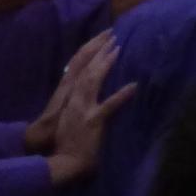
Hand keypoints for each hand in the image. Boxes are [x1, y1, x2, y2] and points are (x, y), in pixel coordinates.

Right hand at [31, 33, 136, 183]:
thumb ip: (80, 102)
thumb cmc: (67, 141)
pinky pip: (109, 106)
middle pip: (85, 68)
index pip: (76, 68)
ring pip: (93, 80)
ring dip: (105, 63)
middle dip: (98, 50)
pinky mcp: (93, 121)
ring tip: (118, 48)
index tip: (101, 38)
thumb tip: (91, 91)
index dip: (88, 51)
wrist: (61, 161)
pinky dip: (121, 95)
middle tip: (111, 34)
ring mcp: (82, 109)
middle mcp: (73, 99)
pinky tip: (134, 86)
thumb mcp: (72, 117)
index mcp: (68, 97)